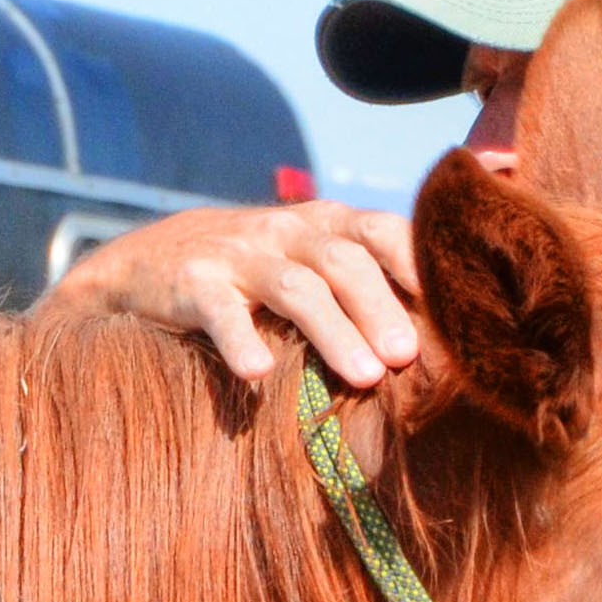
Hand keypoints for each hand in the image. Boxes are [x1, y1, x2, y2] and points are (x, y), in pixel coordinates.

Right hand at [45, 201, 422, 384]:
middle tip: (409, 357)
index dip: (418, 263)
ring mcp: (240, 254)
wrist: (148, 262)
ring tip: (365, 377)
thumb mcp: (307, 261)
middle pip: (345, 261)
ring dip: (334, 331)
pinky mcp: (194, 283)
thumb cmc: (252, 277)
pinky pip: (222, 312)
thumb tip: (437, 340)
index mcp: (325, 225)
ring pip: (296, 287)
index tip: (453, 309)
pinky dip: (241, 341)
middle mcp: (288, 231)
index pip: (382, 231)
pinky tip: (259, 374)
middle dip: (381, 307)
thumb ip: (361, 281)